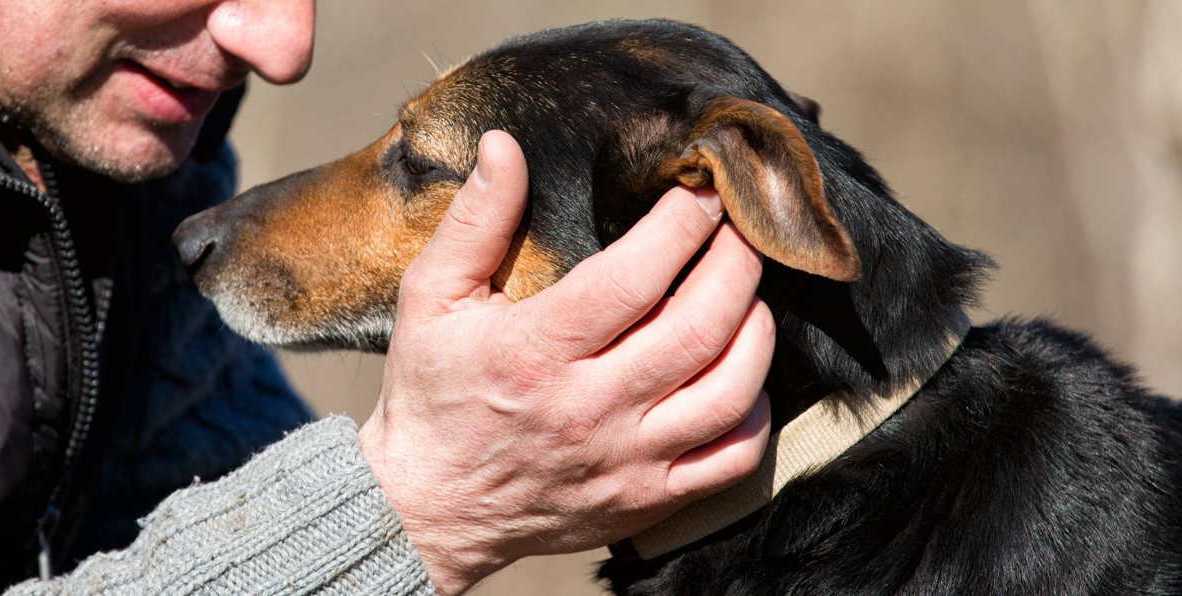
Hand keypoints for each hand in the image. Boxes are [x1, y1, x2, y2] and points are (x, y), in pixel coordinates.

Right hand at [358, 130, 774, 593]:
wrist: (425, 510)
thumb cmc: (431, 393)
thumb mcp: (429, 297)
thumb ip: (474, 220)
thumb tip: (505, 145)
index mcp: (537, 351)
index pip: (634, 277)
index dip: (682, 225)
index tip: (700, 190)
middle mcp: (590, 408)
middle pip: (698, 327)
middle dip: (735, 264)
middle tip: (742, 228)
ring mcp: (626, 459)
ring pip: (729, 391)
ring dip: (756, 331)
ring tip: (749, 293)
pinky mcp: (646, 499)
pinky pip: (731, 459)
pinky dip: (756, 413)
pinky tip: (744, 374)